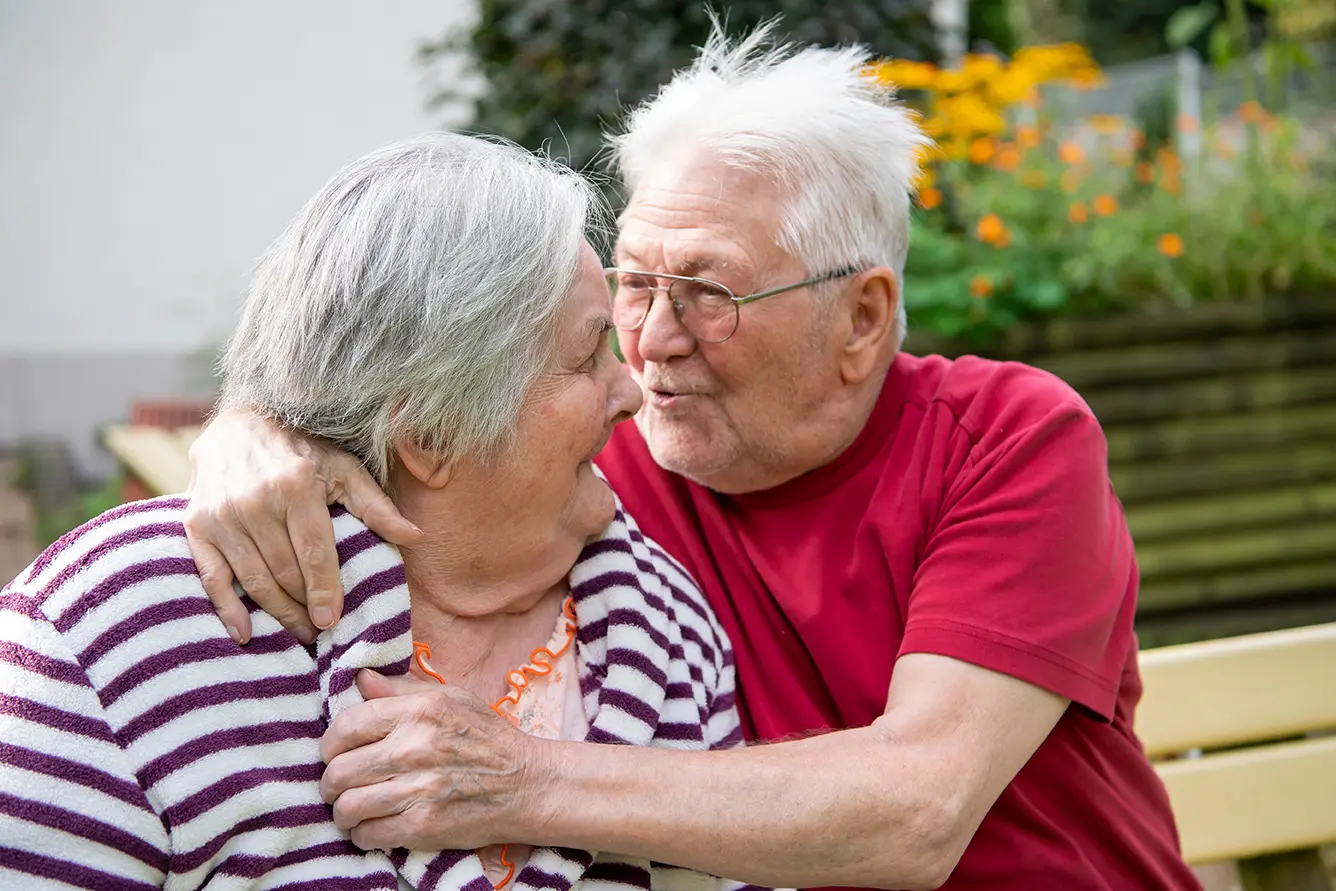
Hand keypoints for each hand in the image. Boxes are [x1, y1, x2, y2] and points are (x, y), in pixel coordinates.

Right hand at [183, 407, 422, 643]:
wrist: (240, 425)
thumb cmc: (303, 450)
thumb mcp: (344, 468)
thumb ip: (376, 505)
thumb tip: (413, 536)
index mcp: (295, 486)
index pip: (314, 553)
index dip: (325, 591)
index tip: (332, 619)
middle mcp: (254, 501)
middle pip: (284, 572)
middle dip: (304, 607)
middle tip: (319, 631)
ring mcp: (222, 514)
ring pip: (253, 580)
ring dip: (276, 613)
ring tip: (297, 632)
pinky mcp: (197, 525)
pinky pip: (211, 576)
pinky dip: (226, 609)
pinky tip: (245, 633)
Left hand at [319, 670, 551, 850]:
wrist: (528, 784)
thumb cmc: (487, 737)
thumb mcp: (451, 698)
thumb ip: (402, 689)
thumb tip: (360, 679)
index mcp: (420, 712)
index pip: (346, 726)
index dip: (330, 743)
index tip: (335, 752)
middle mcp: (415, 749)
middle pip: (339, 771)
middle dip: (331, 781)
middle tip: (339, 784)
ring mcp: (419, 790)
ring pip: (347, 806)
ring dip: (343, 811)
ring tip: (351, 807)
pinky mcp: (424, 826)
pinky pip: (368, 835)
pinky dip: (363, 833)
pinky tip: (373, 825)